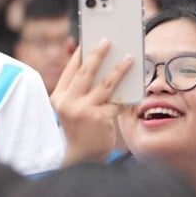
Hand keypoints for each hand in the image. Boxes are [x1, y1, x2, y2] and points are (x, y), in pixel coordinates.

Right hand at [51, 39, 133, 163]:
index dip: (79, 54)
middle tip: (107, 41)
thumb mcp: (71, 107)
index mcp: (58, 97)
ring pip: (105, 84)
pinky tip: (136, 84)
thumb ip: (78, 88)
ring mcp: (83, 111)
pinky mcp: (99, 119)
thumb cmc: (80, 127)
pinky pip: (117, 102)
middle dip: (97, 54)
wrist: (81, 156)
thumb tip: (96, 64)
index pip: (70, 70)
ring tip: (129, 58)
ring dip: (119, 69)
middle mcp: (67, 102)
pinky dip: (127, 93)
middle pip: (85, 73)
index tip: (89, 40)